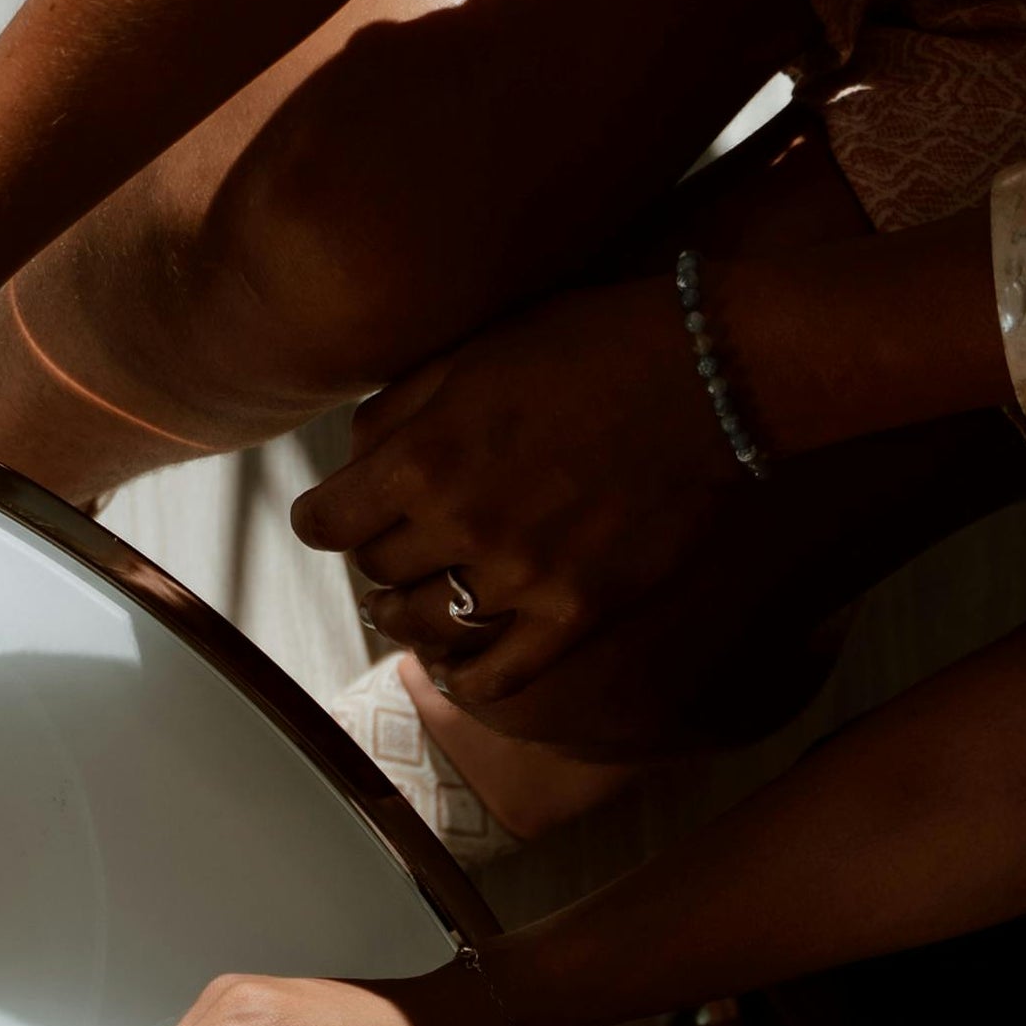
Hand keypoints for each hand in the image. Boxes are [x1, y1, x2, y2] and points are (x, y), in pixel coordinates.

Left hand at [295, 272, 737, 698]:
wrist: (703, 375)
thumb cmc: (585, 346)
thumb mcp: (472, 352)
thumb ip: (399, 410)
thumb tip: (352, 460)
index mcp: (423, 457)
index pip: (326, 522)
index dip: (322, 519)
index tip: (330, 518)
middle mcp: (461, 525)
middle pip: (376, 572)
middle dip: (376, 556)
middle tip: (393, 544)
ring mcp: (520, 578)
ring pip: (424, 627)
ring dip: (405, 618)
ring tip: (411, 606)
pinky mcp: (576, 613)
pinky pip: (497, 675)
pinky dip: (465, 679)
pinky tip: (456, 668)